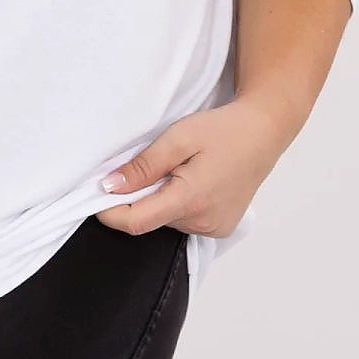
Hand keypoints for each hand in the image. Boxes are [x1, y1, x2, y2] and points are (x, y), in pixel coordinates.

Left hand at [93, 96, 289, 237]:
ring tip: (177, 168)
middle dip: (138, 196)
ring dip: (159, 198)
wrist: (263, 133)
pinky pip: (184, 220)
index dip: (110, 212)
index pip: (136, 222)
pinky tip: (191, 180)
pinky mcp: (220, 227)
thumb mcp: (178, 138)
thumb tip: (109, 187)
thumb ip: (143, 166)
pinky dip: (177, 203)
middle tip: (149, 163)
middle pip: (151, 219)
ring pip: (166, 220)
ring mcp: (214, 228)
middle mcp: (204, 222)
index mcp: (191, 200)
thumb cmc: (222, 130)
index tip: (95, 194)